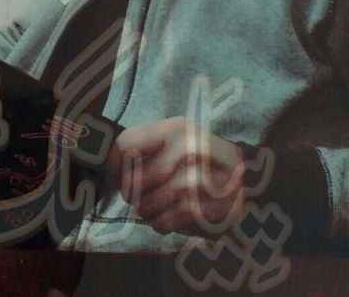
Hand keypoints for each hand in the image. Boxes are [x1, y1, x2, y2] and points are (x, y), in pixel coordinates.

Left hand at [107, 116, 244, 235]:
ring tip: (150, 205)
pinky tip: (165, 216)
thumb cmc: (199, 157)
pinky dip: (160, 222)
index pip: (126, 145)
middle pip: (136, 180)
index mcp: (175, 127)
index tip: (111, 176)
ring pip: (151, 203)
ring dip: (145, 210)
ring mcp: (205, 178)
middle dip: (130, 192)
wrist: (248, 172)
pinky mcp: (215, 206)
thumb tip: (102, 159)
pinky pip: (169, 220)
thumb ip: (143, 146)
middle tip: (134, 194)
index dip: (111, 165)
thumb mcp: (174, 139)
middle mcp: (191, 148)